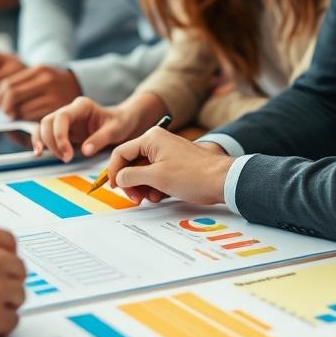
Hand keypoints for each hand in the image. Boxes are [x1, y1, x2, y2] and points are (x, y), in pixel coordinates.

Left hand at [0, 65, 80, 120]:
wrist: (80, 87)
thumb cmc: (52, 82)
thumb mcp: (39, 75)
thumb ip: (18, 83)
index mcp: (39, 70)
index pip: (8, 83)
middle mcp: (47, 80)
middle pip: (13, 95)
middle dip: (4, 106)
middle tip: (4, 112)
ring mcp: (54, 95)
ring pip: (22, 109)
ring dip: (16, 114)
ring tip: (19, 114)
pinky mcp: (58, 110)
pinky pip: (34, 118)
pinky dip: (28, 119)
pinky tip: (30, 117)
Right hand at [36, 97, 142, 161]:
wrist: (121, 121)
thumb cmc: (119, 123)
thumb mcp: (115, 130)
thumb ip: (100, 139)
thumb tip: (85, 151)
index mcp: (82, 106)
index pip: (62, 117)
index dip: (60, 136)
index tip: (67, 154)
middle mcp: (70, 110)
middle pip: (48, 121)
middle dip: (52, 142)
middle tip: (66, 159)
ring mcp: (64, 119)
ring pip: (43, 127)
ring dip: (45, 143)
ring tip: (57, 158)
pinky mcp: (62, 129)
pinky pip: (45, 133)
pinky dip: (41, 142)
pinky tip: (39, 153)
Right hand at [107, 128, 233, 205]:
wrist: (221, 180)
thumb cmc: (192, 175)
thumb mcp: (156, 177)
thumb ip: (131, 176)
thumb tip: (119, 177)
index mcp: (151, 138)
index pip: (121, 152)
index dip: (114, 171)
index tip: (115, 188)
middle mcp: (157, 141)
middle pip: (131, 162)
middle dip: (131, 182)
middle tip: (136, 198)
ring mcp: (166, 152)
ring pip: (143, 170)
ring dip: (143, 187)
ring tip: (152, 197)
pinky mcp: (173, 162)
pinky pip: (155, 174)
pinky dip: (154, 186)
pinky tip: (160, 195)